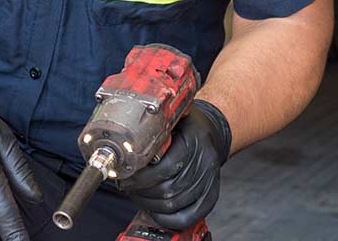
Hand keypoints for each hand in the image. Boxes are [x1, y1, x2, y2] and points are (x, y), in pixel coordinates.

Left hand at [116, 99, 231, 229]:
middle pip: (168, 189)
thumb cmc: (186, 125)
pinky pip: (189, 216)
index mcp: (194, 141)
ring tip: (137, 195)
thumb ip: (155, 131)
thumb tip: (127, 147)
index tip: (126, 177)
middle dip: (141, 191)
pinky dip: (168, 218)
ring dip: (150, 203)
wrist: (211, 131)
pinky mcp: (211, 195)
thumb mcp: (172, 119)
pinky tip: (154, 210)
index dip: (142, 177)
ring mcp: (209, 181)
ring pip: (175, 204)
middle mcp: (205, 163)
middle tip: (127, 186)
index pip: (166, 168)